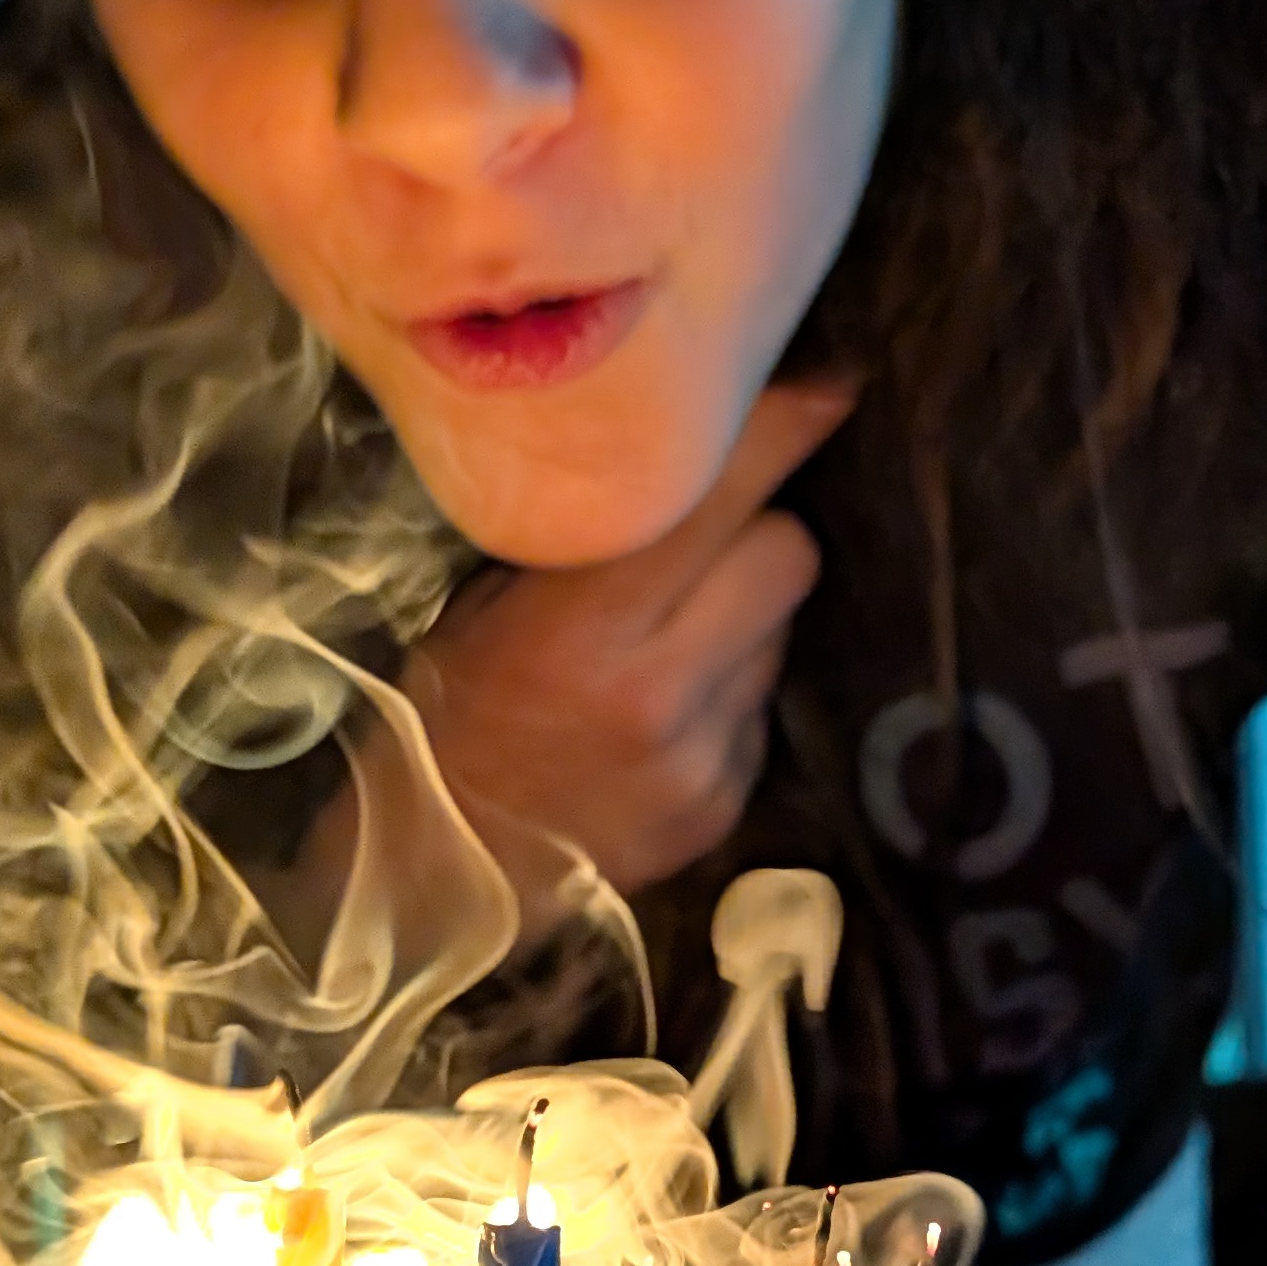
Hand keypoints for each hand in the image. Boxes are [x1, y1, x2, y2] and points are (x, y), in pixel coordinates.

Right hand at [404, 379, 853, 908]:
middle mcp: (661, 691)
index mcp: (584, 628)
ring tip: (664, 645)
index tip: (833, 387)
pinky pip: (759, 710)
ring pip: (780, 632)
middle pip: (789, 555)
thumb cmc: (443, 715)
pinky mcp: (725, 805)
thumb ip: (593, 545)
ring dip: (741, 620)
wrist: (433, 878)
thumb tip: (690, 462)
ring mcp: (704, 758)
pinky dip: (726, 697)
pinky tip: (662, 719)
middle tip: (707, 542)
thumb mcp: (488, 607)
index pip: (722, 497)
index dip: (785, 431)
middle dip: (761, 532)